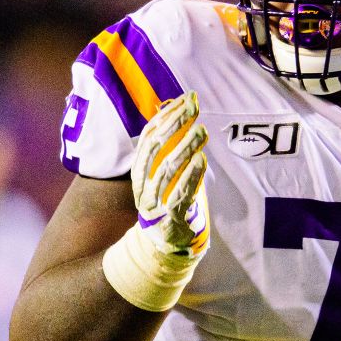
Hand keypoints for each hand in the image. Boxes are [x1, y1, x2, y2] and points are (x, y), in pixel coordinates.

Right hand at [131, 92, 209, 257]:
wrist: (162, 242)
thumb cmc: (165, 198)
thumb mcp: (162, 170)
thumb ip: (166, 143)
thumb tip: (170, 107)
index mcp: (139, 169)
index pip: (149, 136)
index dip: (166, 116)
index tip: (185, 99)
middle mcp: (142, 183)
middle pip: (156, 149)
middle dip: (175, 125)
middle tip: (194, 108)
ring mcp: (154, 202)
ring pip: (168, 169)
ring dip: (186, 147)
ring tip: (201, 130)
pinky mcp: (170, 217)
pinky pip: (180, 194)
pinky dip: (191, 176)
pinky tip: (201, 161)